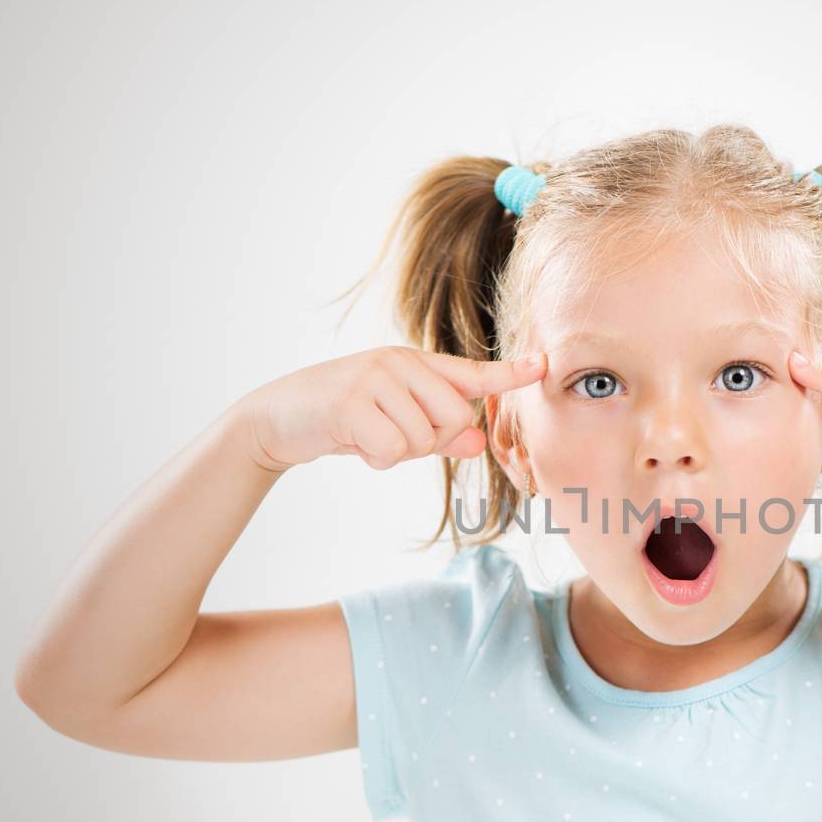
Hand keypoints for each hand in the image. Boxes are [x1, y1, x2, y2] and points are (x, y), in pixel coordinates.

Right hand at [235, 346, 546, 471]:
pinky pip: (393, 448)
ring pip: (423, 438)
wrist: (277, 418)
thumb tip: (478, 443)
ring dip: (396, 452)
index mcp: (415, 364)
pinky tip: (353, 443)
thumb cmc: (345, 421)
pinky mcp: (353, 402)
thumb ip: (440, 434)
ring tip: (365, 434)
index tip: (544, 365)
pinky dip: (376, 458)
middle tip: (389, 433)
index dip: (511, 373)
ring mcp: (375, 378)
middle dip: (429, 441)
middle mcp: (400, 362)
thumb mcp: (395, 424)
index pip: (472, 372)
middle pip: (456, 418)